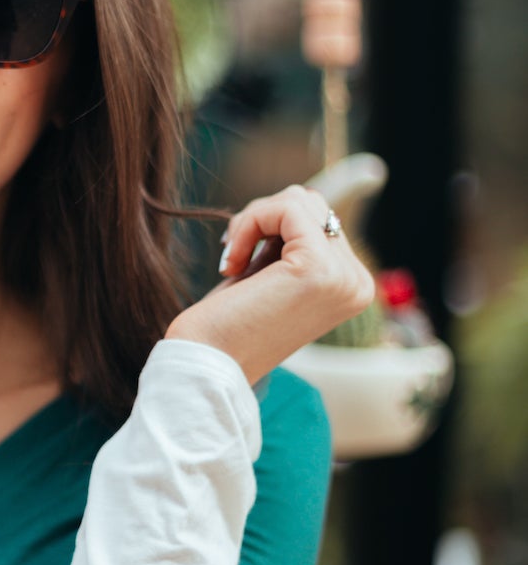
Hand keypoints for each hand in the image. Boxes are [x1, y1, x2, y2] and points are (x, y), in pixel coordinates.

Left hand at [163, 182, 374, 386]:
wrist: (206, 365)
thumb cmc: (227, 324)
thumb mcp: (271, 275)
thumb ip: (292, 242)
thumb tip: (297, 199)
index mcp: (352, 287)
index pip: (322, 220)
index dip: (272, 226)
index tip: (238, 257)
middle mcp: (357, 284)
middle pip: (313, 204)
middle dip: (263, 218)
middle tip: (232, 254)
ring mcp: (343, 277)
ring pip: (300, 200)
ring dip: (254, 219)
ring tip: (232, 257)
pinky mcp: (318, 268)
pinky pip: (286, 208)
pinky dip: (249, 223)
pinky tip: (230, 262)